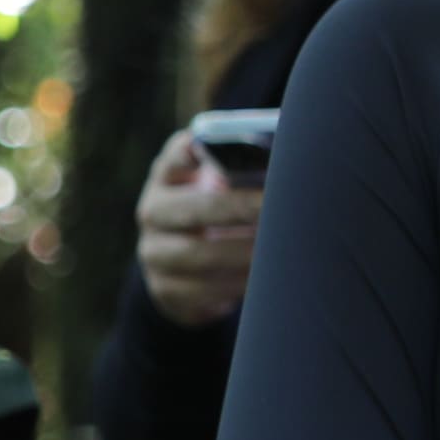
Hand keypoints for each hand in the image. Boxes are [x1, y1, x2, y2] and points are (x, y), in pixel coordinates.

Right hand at [134, 125, 261, 327]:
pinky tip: (263, 278)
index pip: (178, 155)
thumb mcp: (219, 185)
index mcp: (168, 175)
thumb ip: (240, 169)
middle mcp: (154, 211)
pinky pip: (203, 290)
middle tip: (276, 206)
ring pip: (198, 254)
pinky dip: (236, 283)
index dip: (198, 150)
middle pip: (195, 208)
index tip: (224, 149)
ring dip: (243, 252)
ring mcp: (154, 252)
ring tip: (278, 247)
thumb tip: (285, 155)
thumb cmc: (217, 211)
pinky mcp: (164, 289)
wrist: (185, 267)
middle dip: (241, 207)